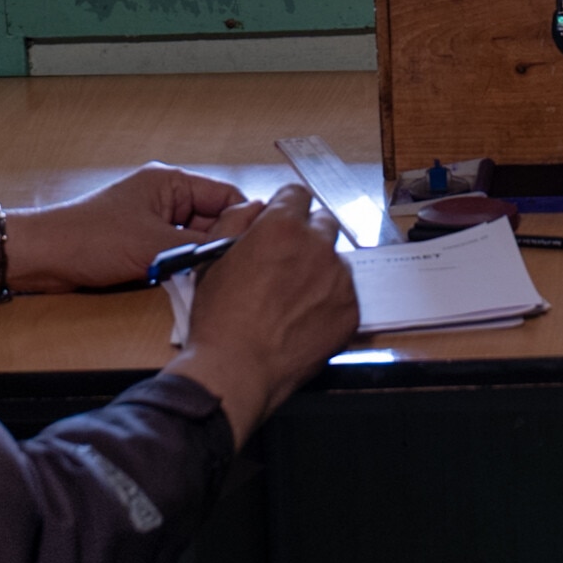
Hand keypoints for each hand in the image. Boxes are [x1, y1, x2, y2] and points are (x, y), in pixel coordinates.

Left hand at [0, 165, 247, 295]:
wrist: (42, 257)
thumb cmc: (91, 240)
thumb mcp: (154, 244)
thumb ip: (204, 242)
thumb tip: (248, 236)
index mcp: (171, 182)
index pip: (227, 197)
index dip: (246, 222)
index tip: (260, 250)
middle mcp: (166, 197)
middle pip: (213, 220)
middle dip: (221, 245)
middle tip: (234, 272)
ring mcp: (153, 221)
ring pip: (195, 241)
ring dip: (200, 260)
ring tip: (210, 280)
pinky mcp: (142, 243)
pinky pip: (175, 254)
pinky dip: (182, 268)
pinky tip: (187, 284)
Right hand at [164, 193, 360, 438]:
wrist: (237, 368)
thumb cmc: (220, 317)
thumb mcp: (212, 258)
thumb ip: (236, 221)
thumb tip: (257, 208)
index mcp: (282, 227)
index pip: (297, 194)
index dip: (286, 209)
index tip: (281, 223)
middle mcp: (318, 246)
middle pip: (323, 223)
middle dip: (306, 236)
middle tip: (286, 263)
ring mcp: (339, 279)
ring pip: (335, 260)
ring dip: (319, 269)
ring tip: (292, 298)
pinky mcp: (350, 310)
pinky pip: (344, 293)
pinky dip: (328, 300)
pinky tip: (303, 318)